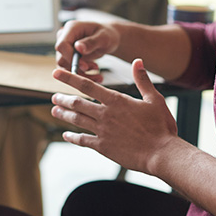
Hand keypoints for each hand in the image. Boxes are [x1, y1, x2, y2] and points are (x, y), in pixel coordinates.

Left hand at [50, 58, 178, 173]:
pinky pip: (83, 140)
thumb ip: (142, 80)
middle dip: (63, 98)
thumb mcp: (154, 99)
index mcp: (116, 101)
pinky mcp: (103, 147)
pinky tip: (66, 135)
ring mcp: (102, 131)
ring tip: (54, 110)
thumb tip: (137, 61)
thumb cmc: (161, 126)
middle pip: (77, 103)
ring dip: (64, 114)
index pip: (87, 85)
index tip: (56, 73)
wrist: (161, 154)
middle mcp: (105, 114)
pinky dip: (73, 137)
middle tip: (54, 96)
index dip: (69, 78)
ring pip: (77, 120)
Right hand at [55, 20, 119, 82]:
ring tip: (97, 69)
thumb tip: (78, 48)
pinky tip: (94, 75)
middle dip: (78, 67)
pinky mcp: (67, 57)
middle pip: (61, 58)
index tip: (85, 66)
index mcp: (71, 28)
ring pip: (65, 67)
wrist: (107, 39)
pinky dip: (81, 75)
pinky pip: (69, 70)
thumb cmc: (107, 35)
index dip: (70, 58)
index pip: (62, 45)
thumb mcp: (103, 37)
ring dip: (81, 73)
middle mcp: (64, 37)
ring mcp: (65, 48)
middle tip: (95, 67)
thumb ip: (91, 42)